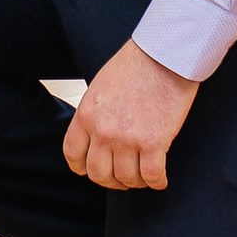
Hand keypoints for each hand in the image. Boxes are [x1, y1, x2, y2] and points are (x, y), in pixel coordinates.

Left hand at [62, 40, 198, 190]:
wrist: (163, 55)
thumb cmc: (136, 65)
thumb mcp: (101, 87)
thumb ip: (95, 114)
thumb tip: (97, 136)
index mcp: (86, 114)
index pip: (73, 155)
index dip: (83, 167)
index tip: (93, 169)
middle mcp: (102, 130)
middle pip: (98, 174)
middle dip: (111, 180)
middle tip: (122, 177)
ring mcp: (127, 139)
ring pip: (126, 179)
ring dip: (136, 181)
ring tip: (143, 175)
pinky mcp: (154, 143)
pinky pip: (152, 176)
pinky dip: (156, 181)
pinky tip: (160, 178)